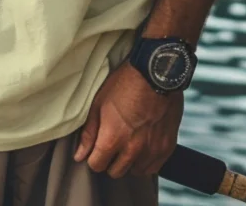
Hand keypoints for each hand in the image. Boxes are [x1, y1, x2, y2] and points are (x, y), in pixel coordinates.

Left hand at [73, 61, 182, 178]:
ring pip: (135, 171)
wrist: (156, 73)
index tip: (97, 148)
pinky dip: (147, 161)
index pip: (97, 165)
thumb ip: (89, 133)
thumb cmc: (125, 83)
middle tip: (114, 143)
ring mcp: (151, 150)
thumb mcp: (99, 103)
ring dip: (130, 161)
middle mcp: (132, 149)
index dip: (94, 157)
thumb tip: (79, 155)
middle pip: (115, 172)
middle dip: (111, 160)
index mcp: (112, 138)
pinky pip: (154, 168)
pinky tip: (143, 146)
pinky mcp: (166, 147)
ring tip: (130, 142)